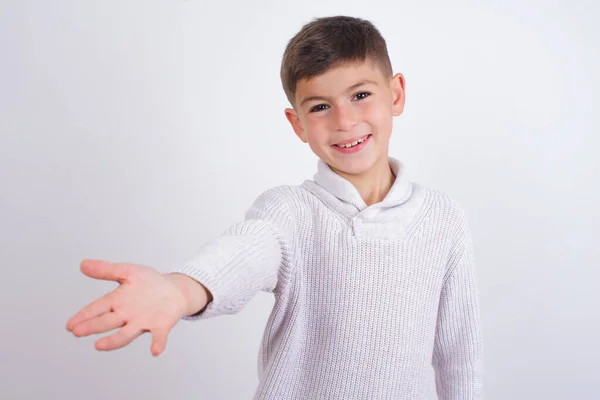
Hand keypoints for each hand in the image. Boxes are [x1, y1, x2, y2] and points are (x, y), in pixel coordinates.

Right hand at [66, 259, 193, 355]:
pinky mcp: (161, 326)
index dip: (84, 315)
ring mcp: (143, 322)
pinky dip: (157, 343)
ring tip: (99, 346)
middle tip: (78, 332)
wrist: (176, 290)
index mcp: (118, 301)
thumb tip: (82, 264)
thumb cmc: (150, 283)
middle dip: (92, 326)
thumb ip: (107, 270)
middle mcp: (128, 315)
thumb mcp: (129, 271)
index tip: (70, 325)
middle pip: (107, 321)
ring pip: (126, 334)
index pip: (97, 308)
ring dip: (114, 341)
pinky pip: (159, 336)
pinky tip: (155, 350)